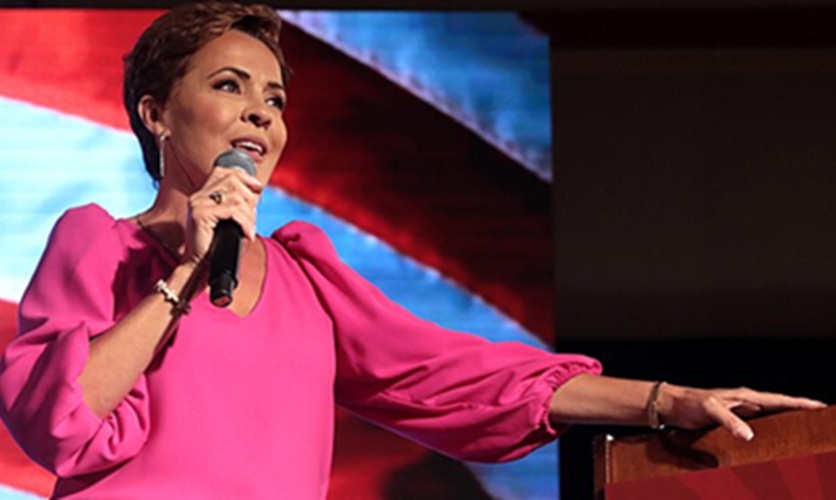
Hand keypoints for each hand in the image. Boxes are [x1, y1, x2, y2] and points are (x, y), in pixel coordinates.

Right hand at [184, 167, 262, 266]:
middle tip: (253, 217)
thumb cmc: (216, 245)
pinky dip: (245, 222)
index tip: (258, 188)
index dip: (244, 176)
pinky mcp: (201, 214)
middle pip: (233, 180)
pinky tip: (247, 233)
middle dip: (250, 198)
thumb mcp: (230, 220)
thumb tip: (258, 190)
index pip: (224, 172)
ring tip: (249, 229)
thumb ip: (238, 204)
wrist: (199, 265)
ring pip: (236, 197)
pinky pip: (232, 211)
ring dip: (249, 214)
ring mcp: (198, 204)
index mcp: (203, 194)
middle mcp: (199, 195)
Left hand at [658, 384, 826, 439]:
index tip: (820, 406)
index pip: (779, 400)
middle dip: (800, 412)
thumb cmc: (690, 403)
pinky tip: (778, 439)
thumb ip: (728, 420)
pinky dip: (772, 429)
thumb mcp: (709, 409)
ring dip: (788, 421)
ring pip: (772, 416)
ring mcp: (742, 412)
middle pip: (780, 407)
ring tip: (806, 429)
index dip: (800, 403)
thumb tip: (748, 435)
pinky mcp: (735, 421)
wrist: (673, 405)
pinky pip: (760, 425)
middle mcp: (746, 403)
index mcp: (745, 396)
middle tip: (820, 419)